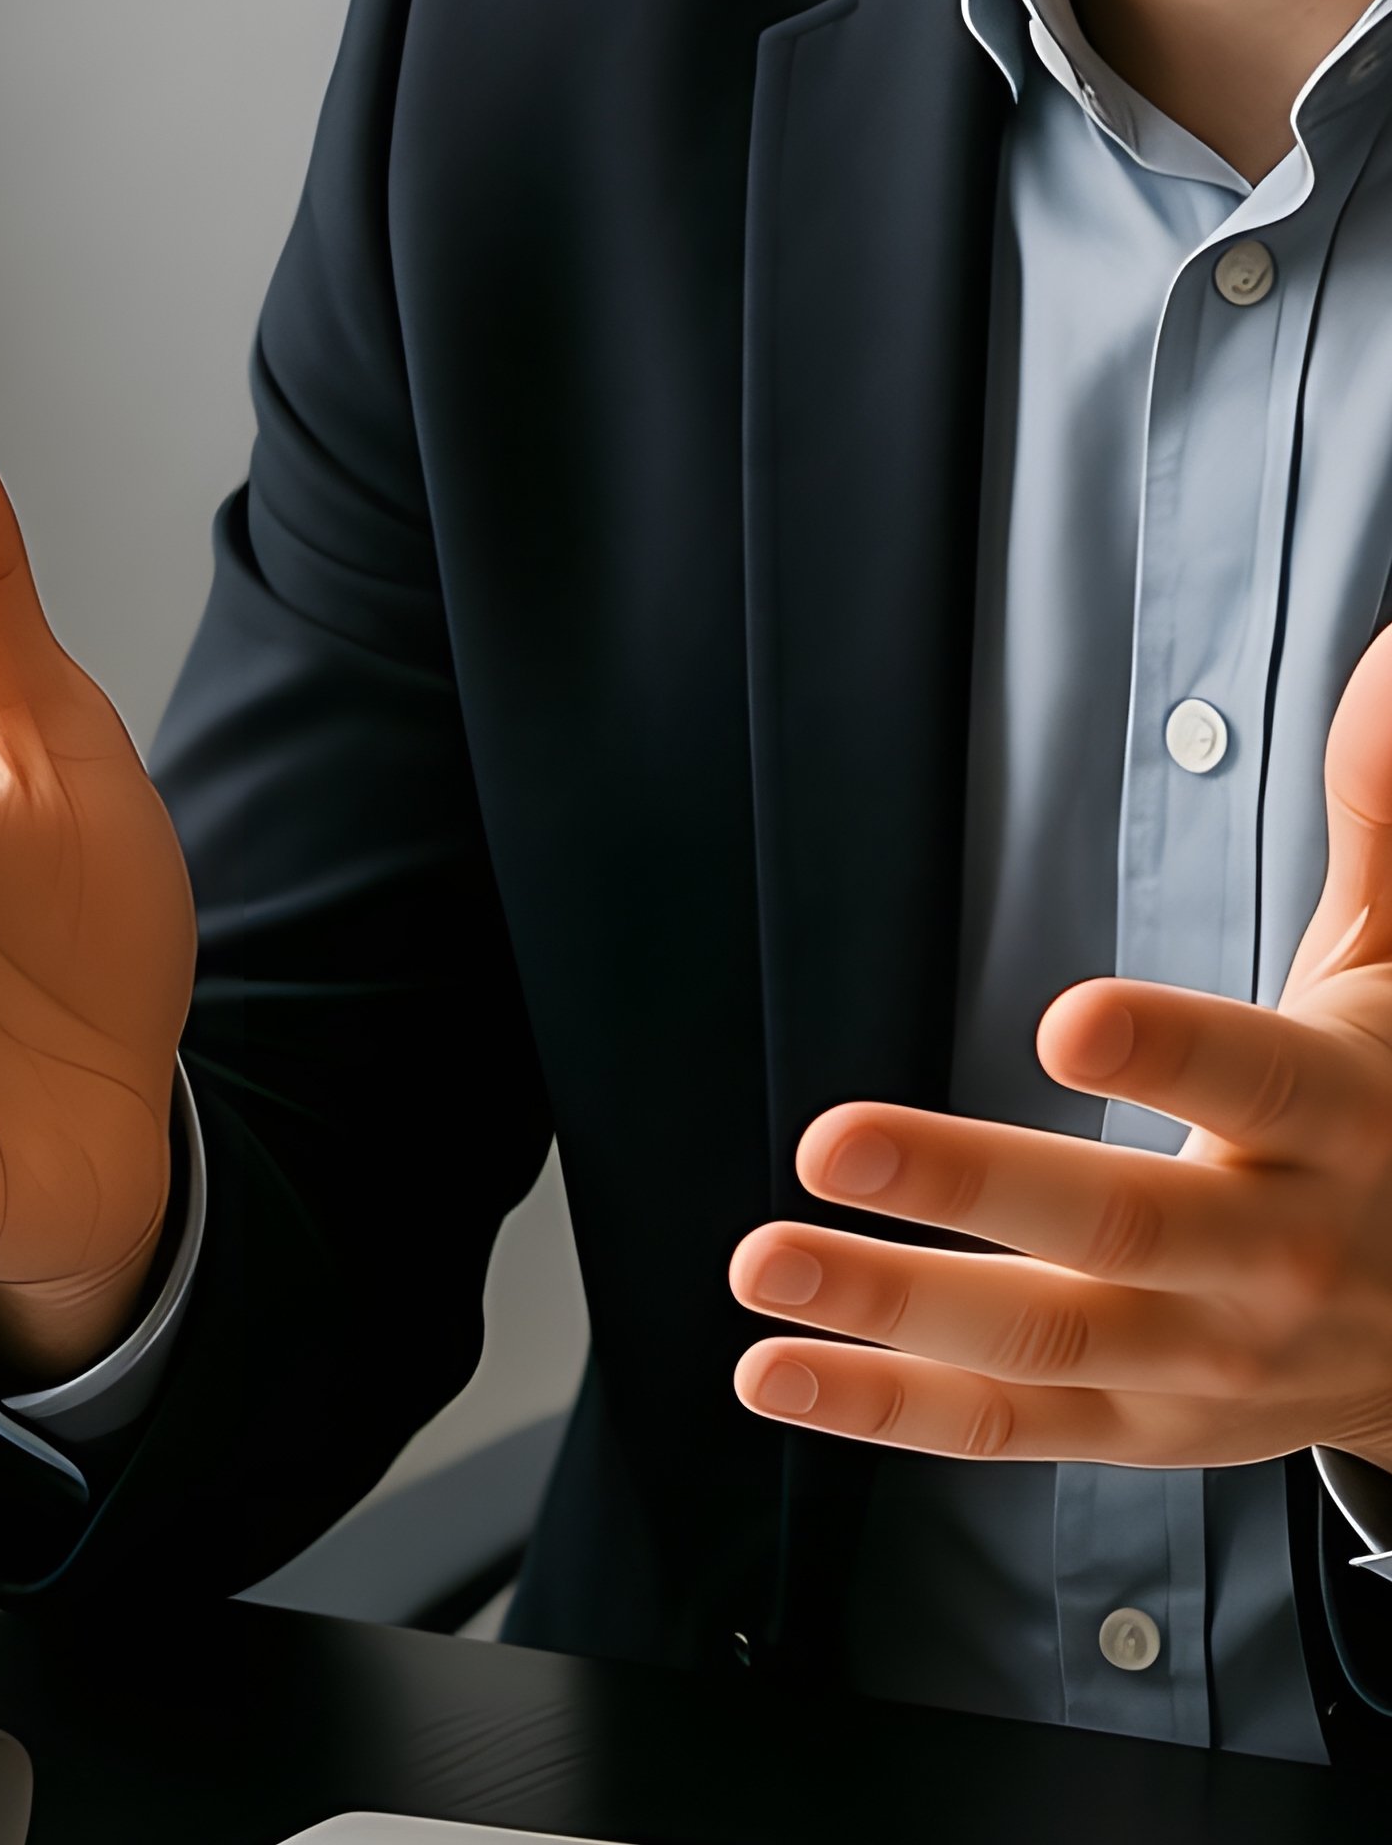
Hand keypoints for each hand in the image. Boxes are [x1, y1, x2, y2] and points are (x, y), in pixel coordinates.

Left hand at [728, 622, 1391, 1474]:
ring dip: (886, 1307)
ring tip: (759, 1262)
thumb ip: (1378, 827)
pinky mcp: (1139, 1428)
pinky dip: (881, 1408)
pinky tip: (770, 1373)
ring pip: (1036, 1343)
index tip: (1068, 1017)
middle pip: (1115, 1228)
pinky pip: (1000, 1429)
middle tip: (828, 1140)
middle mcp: (1272, 1258)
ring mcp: (1200, 1363)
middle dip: (970, 1186)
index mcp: (1337, 1125)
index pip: (1256, 1085)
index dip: (1170, 1056)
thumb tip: (1384, 659)